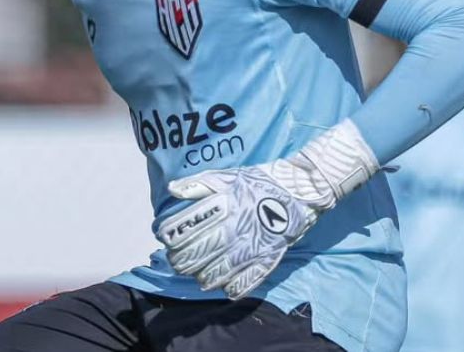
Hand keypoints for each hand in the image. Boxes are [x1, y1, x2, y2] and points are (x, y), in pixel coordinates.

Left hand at [156, 119, 377, 298]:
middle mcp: (235, 228)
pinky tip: (222, 286)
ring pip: (217, 272)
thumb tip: (172, 190)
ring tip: (196, 275)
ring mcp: (251, 247)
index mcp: (224, 206)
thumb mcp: (228, 176)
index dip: (170, 236)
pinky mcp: (267, 259)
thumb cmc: (258, 183)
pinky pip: (244, 282)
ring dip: (202, 277)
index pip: (187, 227)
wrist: (298, 190)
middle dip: (181, 261)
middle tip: (177, 261)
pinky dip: (230, 287)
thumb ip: (199, 184)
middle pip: (198, 253)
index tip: (165, 239)